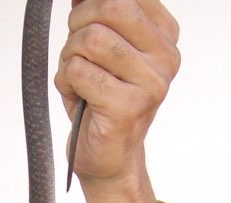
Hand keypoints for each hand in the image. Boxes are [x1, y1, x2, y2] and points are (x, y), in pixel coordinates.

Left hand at [54, 0, 179, 183]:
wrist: (107, 158)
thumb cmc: (101, 103)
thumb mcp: (103, 51)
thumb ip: (99, 17)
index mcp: (165, 36)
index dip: (92, 3)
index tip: (82, 22)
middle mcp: (165, 58)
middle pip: (110, 8)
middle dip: (78, 25)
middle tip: (74, 51)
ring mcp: (150, 84)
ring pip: (91, 39)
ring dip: (69, 57)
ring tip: (75, 78)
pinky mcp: (127, 107)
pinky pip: (78, 71)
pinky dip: (64, 81)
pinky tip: (75, 97)